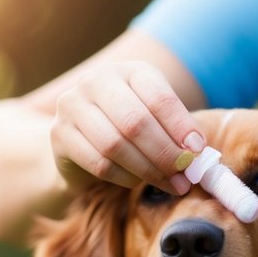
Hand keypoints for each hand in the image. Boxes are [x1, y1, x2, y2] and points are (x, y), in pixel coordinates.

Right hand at [49, 61, 205, 196]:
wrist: (81, 143)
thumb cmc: (130, 130)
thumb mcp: (157, 120)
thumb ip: (177, 132)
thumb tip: (198, 153)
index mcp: (129, 72)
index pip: (158, 97)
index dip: (181, 126)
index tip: (198, 151)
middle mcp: (97, 81)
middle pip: (136, 122)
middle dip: (166, 154)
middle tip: (185, 177)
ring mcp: (72, 105)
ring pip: (115, 145)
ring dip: (148, 170)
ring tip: (170, 185)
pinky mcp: (59, 134)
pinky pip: (98, 163)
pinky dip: (125, 177)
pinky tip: (138, 182)